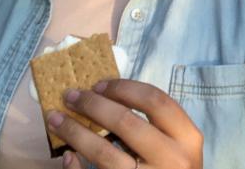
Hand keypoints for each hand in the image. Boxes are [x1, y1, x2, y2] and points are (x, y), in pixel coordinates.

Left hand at [48, 79, 201, 168]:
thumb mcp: (175, 146)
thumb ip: (153, 125)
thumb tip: (104, 97)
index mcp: (187, 138)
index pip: (155, 100)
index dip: (124, 88)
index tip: (98, 84)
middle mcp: (172, 159)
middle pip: (126, 122)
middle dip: (93, 105)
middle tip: (71, 96)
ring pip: (105, 153)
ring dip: (75, 132)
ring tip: (56, 119)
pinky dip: (77, 167)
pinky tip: (68, 156)